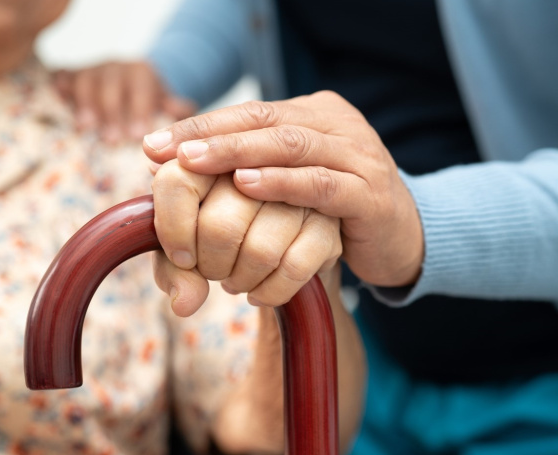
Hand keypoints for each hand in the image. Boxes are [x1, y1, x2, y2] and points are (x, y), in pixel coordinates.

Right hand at [53, 60, 195, 142]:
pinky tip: (58, 96)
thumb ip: (178, 109)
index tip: (135, 136)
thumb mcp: (171, 105)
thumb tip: (179, 109)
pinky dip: (60, 84)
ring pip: (86, 80)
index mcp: (142, 73)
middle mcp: (117, 67)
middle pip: (111, 86)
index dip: (137, 111)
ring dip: (85, 104)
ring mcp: (94, 69)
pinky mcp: (75, 74)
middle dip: (111, 113)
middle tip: (112, 140)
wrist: (137, 81)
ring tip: (85, 128)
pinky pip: (65, 75)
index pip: (140, 89)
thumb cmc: (154, 104)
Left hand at [142, 91, 422, 287]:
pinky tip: (247, 185)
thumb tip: (179, 168)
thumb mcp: (292, 183)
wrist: (403, 239)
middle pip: (267, 121)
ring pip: (292, 145)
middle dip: (211, 135)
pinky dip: (282, 183)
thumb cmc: (335, 212)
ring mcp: (359, 156)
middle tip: (166, 150)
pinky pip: (322, 184)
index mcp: (316, 115)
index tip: (154, 145)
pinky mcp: (371, 194)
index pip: (251, 112)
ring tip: (194, 163)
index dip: (202, 126)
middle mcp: (338, 125)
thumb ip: (251, 170)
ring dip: (238, 153)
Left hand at [150, 160, 341, 316]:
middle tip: (212, 269)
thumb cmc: (236, 232)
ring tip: (236, 278)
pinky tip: (260, 290)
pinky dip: (270, 290)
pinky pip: (294, 268)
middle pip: (219, 226)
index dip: (172, 226)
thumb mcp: (195, 240)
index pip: (179, 179)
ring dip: (241, 279)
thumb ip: (175, 267)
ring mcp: (308, 179)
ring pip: (260, 251)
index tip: (180, 256)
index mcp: (223, 139)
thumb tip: (184, 302)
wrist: (300, 239)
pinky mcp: (340, 214)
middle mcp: (266, 152)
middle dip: (210, 263)